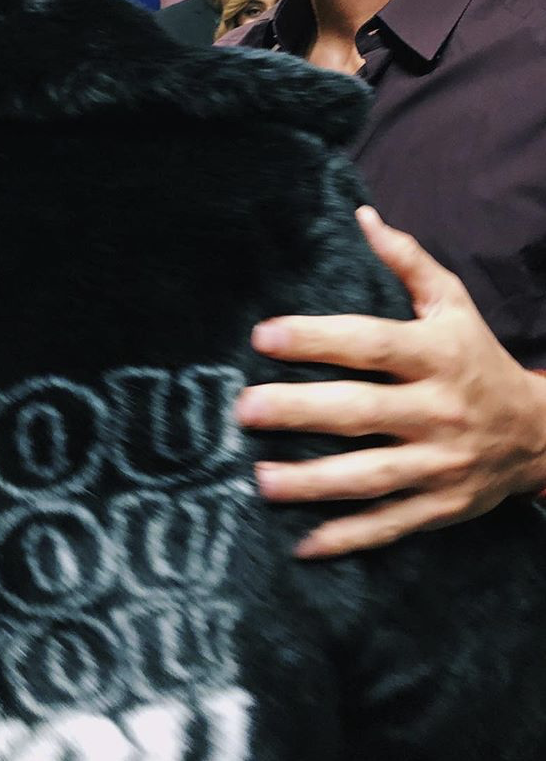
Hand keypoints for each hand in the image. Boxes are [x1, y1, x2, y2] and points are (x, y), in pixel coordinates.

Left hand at [237, 206, 545, 558]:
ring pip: (369, 475)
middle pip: (359, 411)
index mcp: (436, 356)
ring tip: (259, 479)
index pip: (370, 344)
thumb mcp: (454, 304)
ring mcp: (440, 464)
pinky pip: (389, 524)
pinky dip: (347, 538)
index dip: (316, 339)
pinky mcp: (439, 506)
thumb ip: (408, 261)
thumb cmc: (480, 358)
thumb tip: (364, 215)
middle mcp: (438, 411)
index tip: (263, 335)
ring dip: (312, 482)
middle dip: (299, 411)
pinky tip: (302, 545)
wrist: (542, 434)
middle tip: (244, 409)